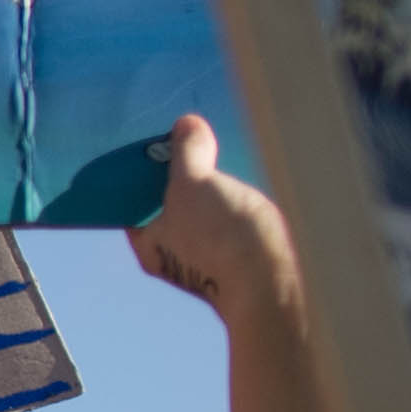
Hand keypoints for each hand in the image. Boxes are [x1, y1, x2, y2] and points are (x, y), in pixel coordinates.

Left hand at [126, 115, 300, 325]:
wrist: (277, 286)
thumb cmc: (222, 240)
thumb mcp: (194, 183)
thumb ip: (186, 152)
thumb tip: (185, 125)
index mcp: (149, 244)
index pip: (133, 201)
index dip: (141, 168)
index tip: (154, 140)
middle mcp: (177, 254)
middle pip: (172, 202)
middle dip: (182, 171)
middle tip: (192, 138)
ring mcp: (212, 256)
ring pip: (207, 209)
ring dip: (214, 182)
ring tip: (222, 150)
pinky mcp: (245, 254)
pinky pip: (236, 218)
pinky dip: (238, 197)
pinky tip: (251, 176)